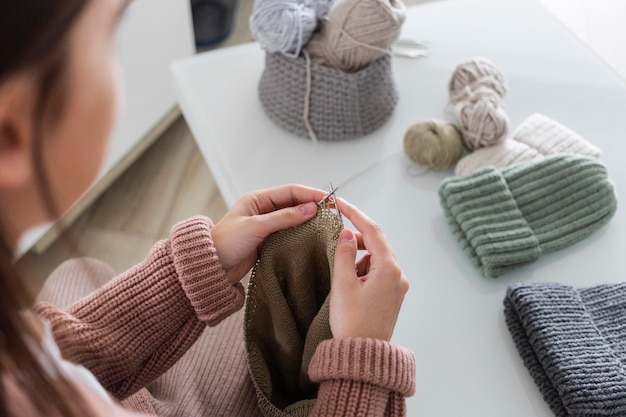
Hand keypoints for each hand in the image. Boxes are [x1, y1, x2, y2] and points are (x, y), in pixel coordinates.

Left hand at [211, 184, 326, 283]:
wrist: (212, 268)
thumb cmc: (226, 243)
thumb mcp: (256, 227)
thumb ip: (284, 217)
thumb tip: (310, 208)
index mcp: (257, 199)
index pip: (290, 191)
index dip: (310, 193)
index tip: (328, 199)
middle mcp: (263, 210)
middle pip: (294, 203)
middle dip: (312, 206)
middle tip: (332, 211)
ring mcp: (266, 225)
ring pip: (293, 219)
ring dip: (308, 221)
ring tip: (326, 224)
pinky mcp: (268, 241)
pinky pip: (289, 233)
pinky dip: (301, 234)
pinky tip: (313, 238)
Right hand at [329, 199, 408, 340]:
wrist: (361, 354)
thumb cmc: (352, 322)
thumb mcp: (342, 284)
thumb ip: (343, 254)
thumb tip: (346, 233)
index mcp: (388, 269)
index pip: (372, 231)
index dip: (355, 214)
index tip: (340, 204)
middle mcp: (398, 275)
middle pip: (377, 243)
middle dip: (356, 237)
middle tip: (337, 236)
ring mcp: (397, 286)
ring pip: (377, 258)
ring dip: (359, 257)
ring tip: (343, 273)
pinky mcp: (392, 295)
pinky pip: (379, 272)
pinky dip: (364, 269)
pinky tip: (351, 282)